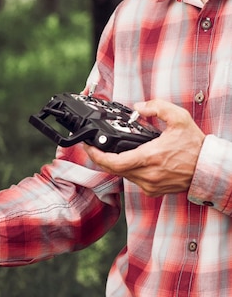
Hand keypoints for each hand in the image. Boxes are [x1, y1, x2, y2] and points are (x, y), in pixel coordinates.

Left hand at [83, 99, 205, 196]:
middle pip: (113, 169)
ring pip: (122, 175)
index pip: (113, 162)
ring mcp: (149, 185)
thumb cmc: (195, 146)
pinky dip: (128, 170)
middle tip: (94, 146)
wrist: (209, 168)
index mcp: (149, 157)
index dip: (96, 155)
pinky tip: (130, 160)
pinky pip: (132, 180)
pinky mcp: (152, 190)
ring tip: (111, 151)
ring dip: (115, 164)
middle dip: (101, 157)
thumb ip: (157, 107)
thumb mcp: (179, 118)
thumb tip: (138, 106)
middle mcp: (146, 174)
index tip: (88, 146)